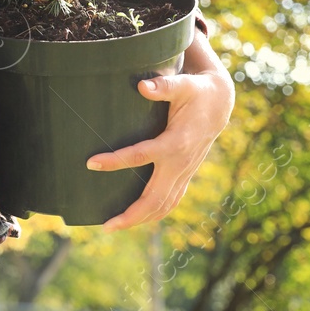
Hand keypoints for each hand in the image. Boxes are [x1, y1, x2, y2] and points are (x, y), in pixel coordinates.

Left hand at [86, 39, 234, 231]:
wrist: (219, 104)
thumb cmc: (195, 92)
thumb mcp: (183, 84)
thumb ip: (163, 85)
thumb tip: (142, 86)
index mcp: (176, 141)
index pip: (142, 155)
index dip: (116, 161)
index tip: (91, 163)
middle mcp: (181, 163)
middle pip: (155, 197)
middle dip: (131, 214)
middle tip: (104, 226)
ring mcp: (184, 172)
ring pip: (164, 206)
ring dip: (139, 220)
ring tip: (112, 226)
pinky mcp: (185, 176)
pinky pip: (170, 202)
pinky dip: (153, 215)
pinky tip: (135, 220)